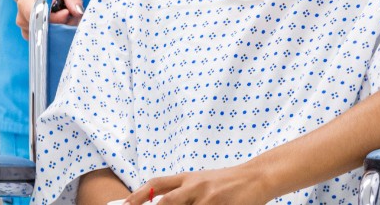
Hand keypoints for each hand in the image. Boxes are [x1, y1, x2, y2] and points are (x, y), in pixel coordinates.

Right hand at [15, 0, 84, 37]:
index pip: (39, 17)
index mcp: (25, 3)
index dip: (55, 18)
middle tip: (69, 14)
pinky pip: (48, 42)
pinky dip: (58, 35)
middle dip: (62, 25)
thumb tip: (78, 13)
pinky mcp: (33, 41)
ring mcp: (27, 32)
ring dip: (61, 30)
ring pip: (48, 38)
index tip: (67, 12)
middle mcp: (22, 20)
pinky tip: (60, 25)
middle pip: (45, 30)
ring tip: (64, 17)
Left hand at [121, 165, 271, 204]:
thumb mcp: (201, 181)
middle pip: (167, 201)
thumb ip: (183, 192)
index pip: (157, 184)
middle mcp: (194, 186)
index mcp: (187, 178)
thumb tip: (159, 203)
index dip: (139, 194)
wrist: (254, 177)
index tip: (125, 204)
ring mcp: (207, 198)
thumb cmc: (226, 182)